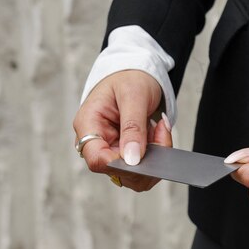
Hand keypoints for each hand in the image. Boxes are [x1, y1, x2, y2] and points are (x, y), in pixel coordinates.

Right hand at [73, 70, 171, 191]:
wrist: (135, 75)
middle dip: (145, 158)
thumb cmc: (129, 79)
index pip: (97, 159)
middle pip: (116, 171)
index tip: (142, 153)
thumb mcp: (133, 96)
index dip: (120, 164)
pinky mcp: (125, 153)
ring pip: (133, 174)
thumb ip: (132, 127)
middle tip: (160, 131)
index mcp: (88, 124)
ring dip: (153, 156)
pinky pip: (142, 165)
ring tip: (159, 128)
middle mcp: (96, 141)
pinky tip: (159, 132)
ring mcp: (110, 149)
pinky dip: (157, 153)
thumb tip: (131, 159)